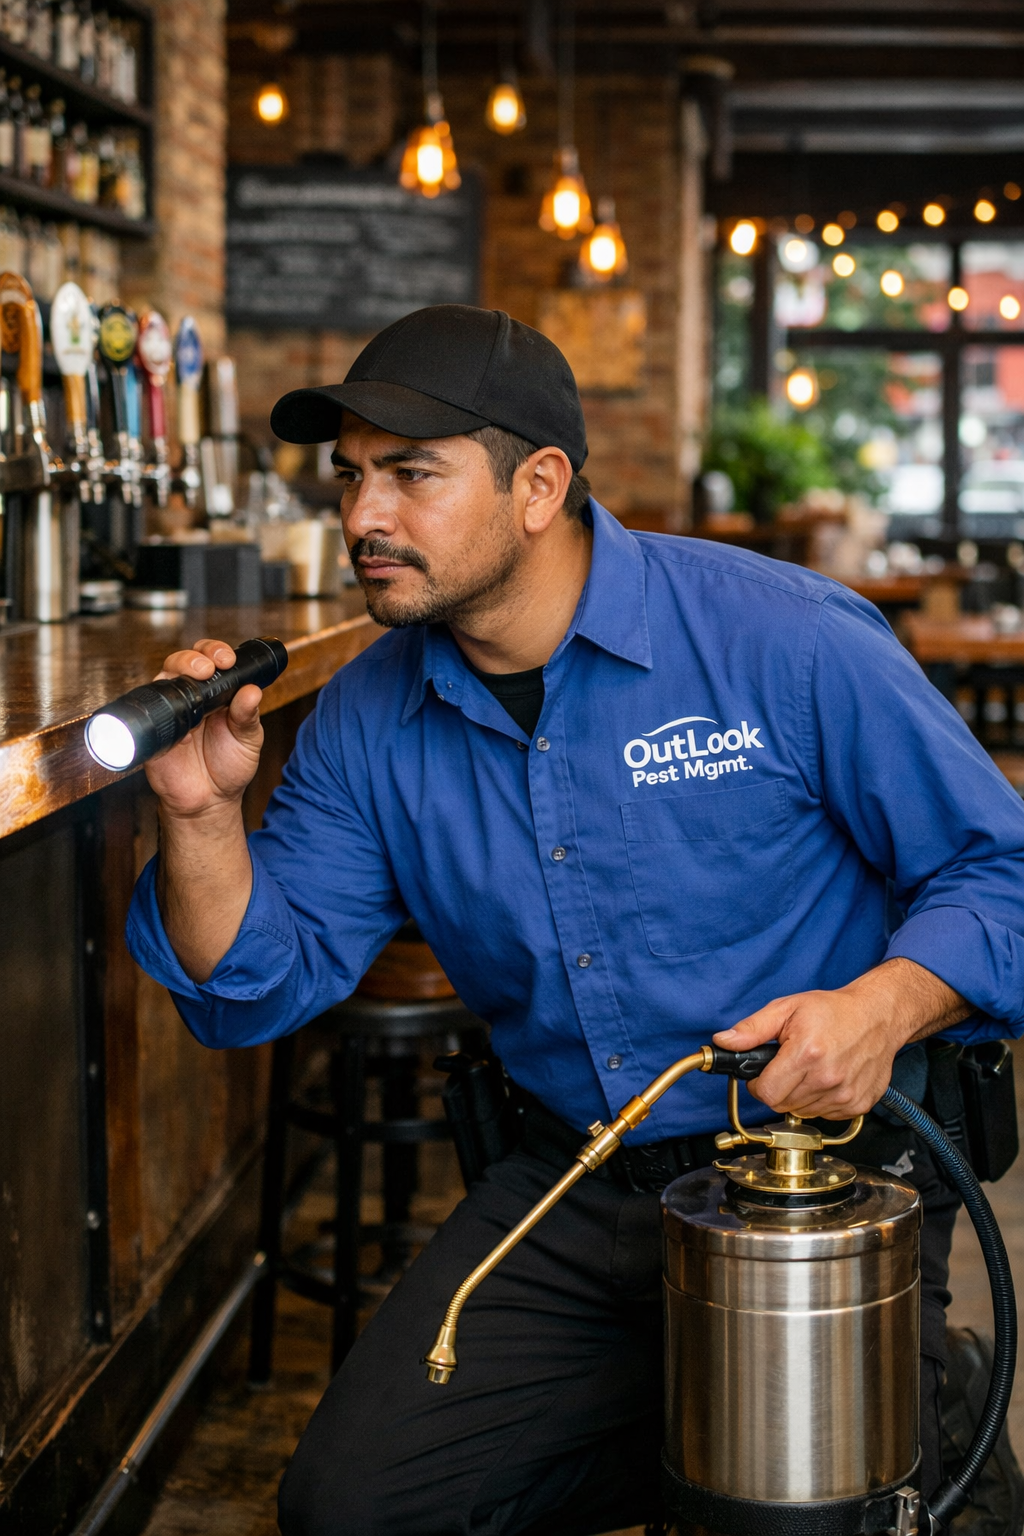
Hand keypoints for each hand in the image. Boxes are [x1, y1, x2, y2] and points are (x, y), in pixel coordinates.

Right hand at [143, 639, 263, 819]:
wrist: (211, 802)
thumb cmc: (229, 767)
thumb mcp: (248, 740)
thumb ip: (248, 716)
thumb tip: (252, 690)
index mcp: (215, 693)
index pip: (210, 659)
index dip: (215, 651)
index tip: (228, 660)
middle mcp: (190, 697)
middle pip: (181, 661)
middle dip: (193, 657)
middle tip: (209, 667)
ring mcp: (170, 713)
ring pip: (162, 679)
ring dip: (177, 670)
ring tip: (196, 677)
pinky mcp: (155, 733)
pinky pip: (151, 714)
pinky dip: (165, 713)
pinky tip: (184, 728)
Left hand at [713, 958, 970, 1119]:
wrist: (878, 1016)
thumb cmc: (833, 1010)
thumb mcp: (787, 1008)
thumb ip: (752, 1029)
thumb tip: (723, 1042)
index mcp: (806, 1054)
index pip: (765, 1092)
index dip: (758, 1083)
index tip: (764, 1072)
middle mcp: (827, 1079)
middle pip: (781, 1104)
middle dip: (777, 1088)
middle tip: (788, 1066)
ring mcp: (845, 1095)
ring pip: (801, 1112)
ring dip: (798, 1095)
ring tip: (809, 1069)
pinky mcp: (858, 1105)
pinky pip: (824, 1115)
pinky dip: (820, 1101)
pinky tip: (826, 1079)